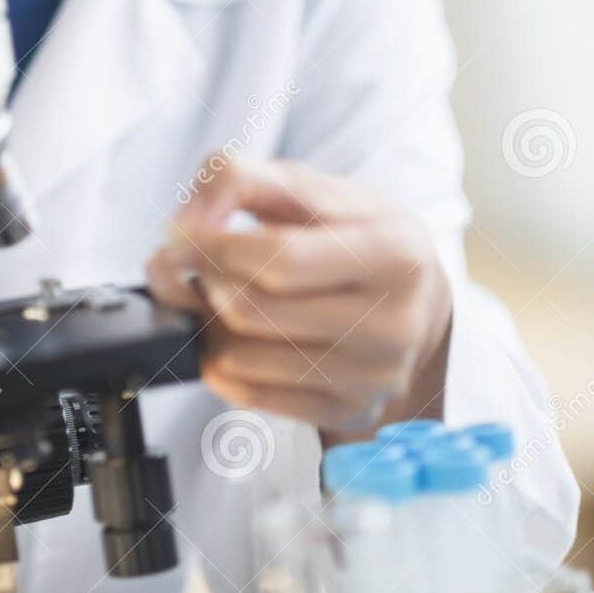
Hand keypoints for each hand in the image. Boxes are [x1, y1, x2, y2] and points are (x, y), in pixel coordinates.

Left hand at [145, 155, 452, 433]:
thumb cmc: (357, 238)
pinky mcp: (349, 410)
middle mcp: (393, 322)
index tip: (176, 237)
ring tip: (216, 299)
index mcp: (393, 252)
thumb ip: (243, 181)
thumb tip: (183, 226)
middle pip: (251, 309)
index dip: (211, 245)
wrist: (417, 304)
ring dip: (206, 324)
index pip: (277, 256)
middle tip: (191, 267)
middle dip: (203, 282)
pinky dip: (221, 364)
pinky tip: (232, 337)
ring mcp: (373, 375)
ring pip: (241, 357)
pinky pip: (251, 395)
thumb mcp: (316, 189)